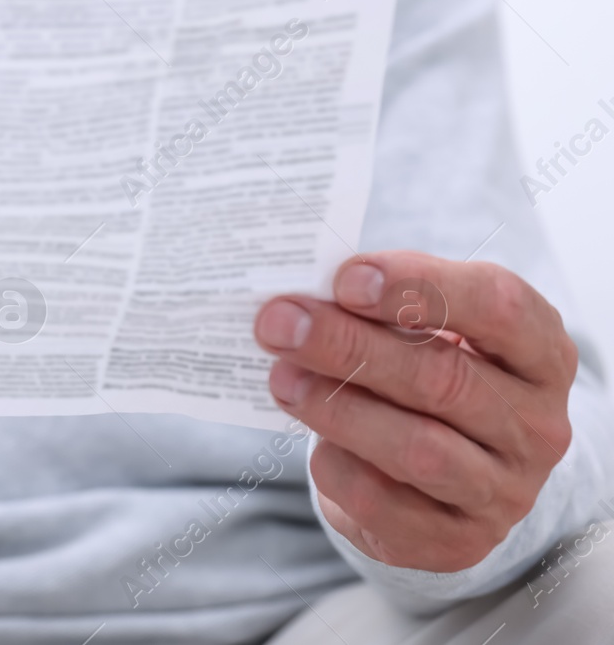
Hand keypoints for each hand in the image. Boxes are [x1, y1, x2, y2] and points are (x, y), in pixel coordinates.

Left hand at [254, 251, 576, 571]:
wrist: (446, 479)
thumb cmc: (429, 376)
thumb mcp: (427, 333)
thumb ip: (384, 308)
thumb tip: (308, 295)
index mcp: (540, 354)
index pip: (498, 305)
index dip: (420, 287)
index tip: (346, 279)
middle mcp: (537, 425)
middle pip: (443, 378)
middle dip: (349, 345)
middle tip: (280, 322)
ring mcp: (504, 490)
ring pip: (418, 448)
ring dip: (338, 408)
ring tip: (281, 378)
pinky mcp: (457, 541)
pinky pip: (383, 501)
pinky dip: (337, 464)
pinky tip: (313, 441)